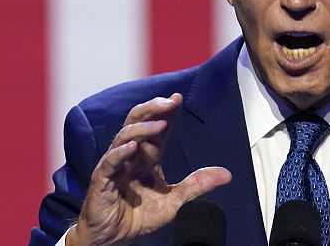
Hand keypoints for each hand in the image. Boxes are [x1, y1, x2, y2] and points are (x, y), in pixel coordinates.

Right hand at [66, 93, 231, 245]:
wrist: (114, 239)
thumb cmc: (139, 217)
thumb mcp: (175, 201)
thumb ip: (197, 185)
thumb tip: (227, 175)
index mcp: (147, 157)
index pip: (157, 129)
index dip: (167, 112)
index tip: (178, 98)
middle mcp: (131, 156)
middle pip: (138, 122)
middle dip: (152, 109)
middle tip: (169, 101)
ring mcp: (115, 166)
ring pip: (125, 137)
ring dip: (142, 128)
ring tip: (160, 123)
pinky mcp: (102, 181)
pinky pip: (109, 162)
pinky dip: (119, 153)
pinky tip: (132, 147)